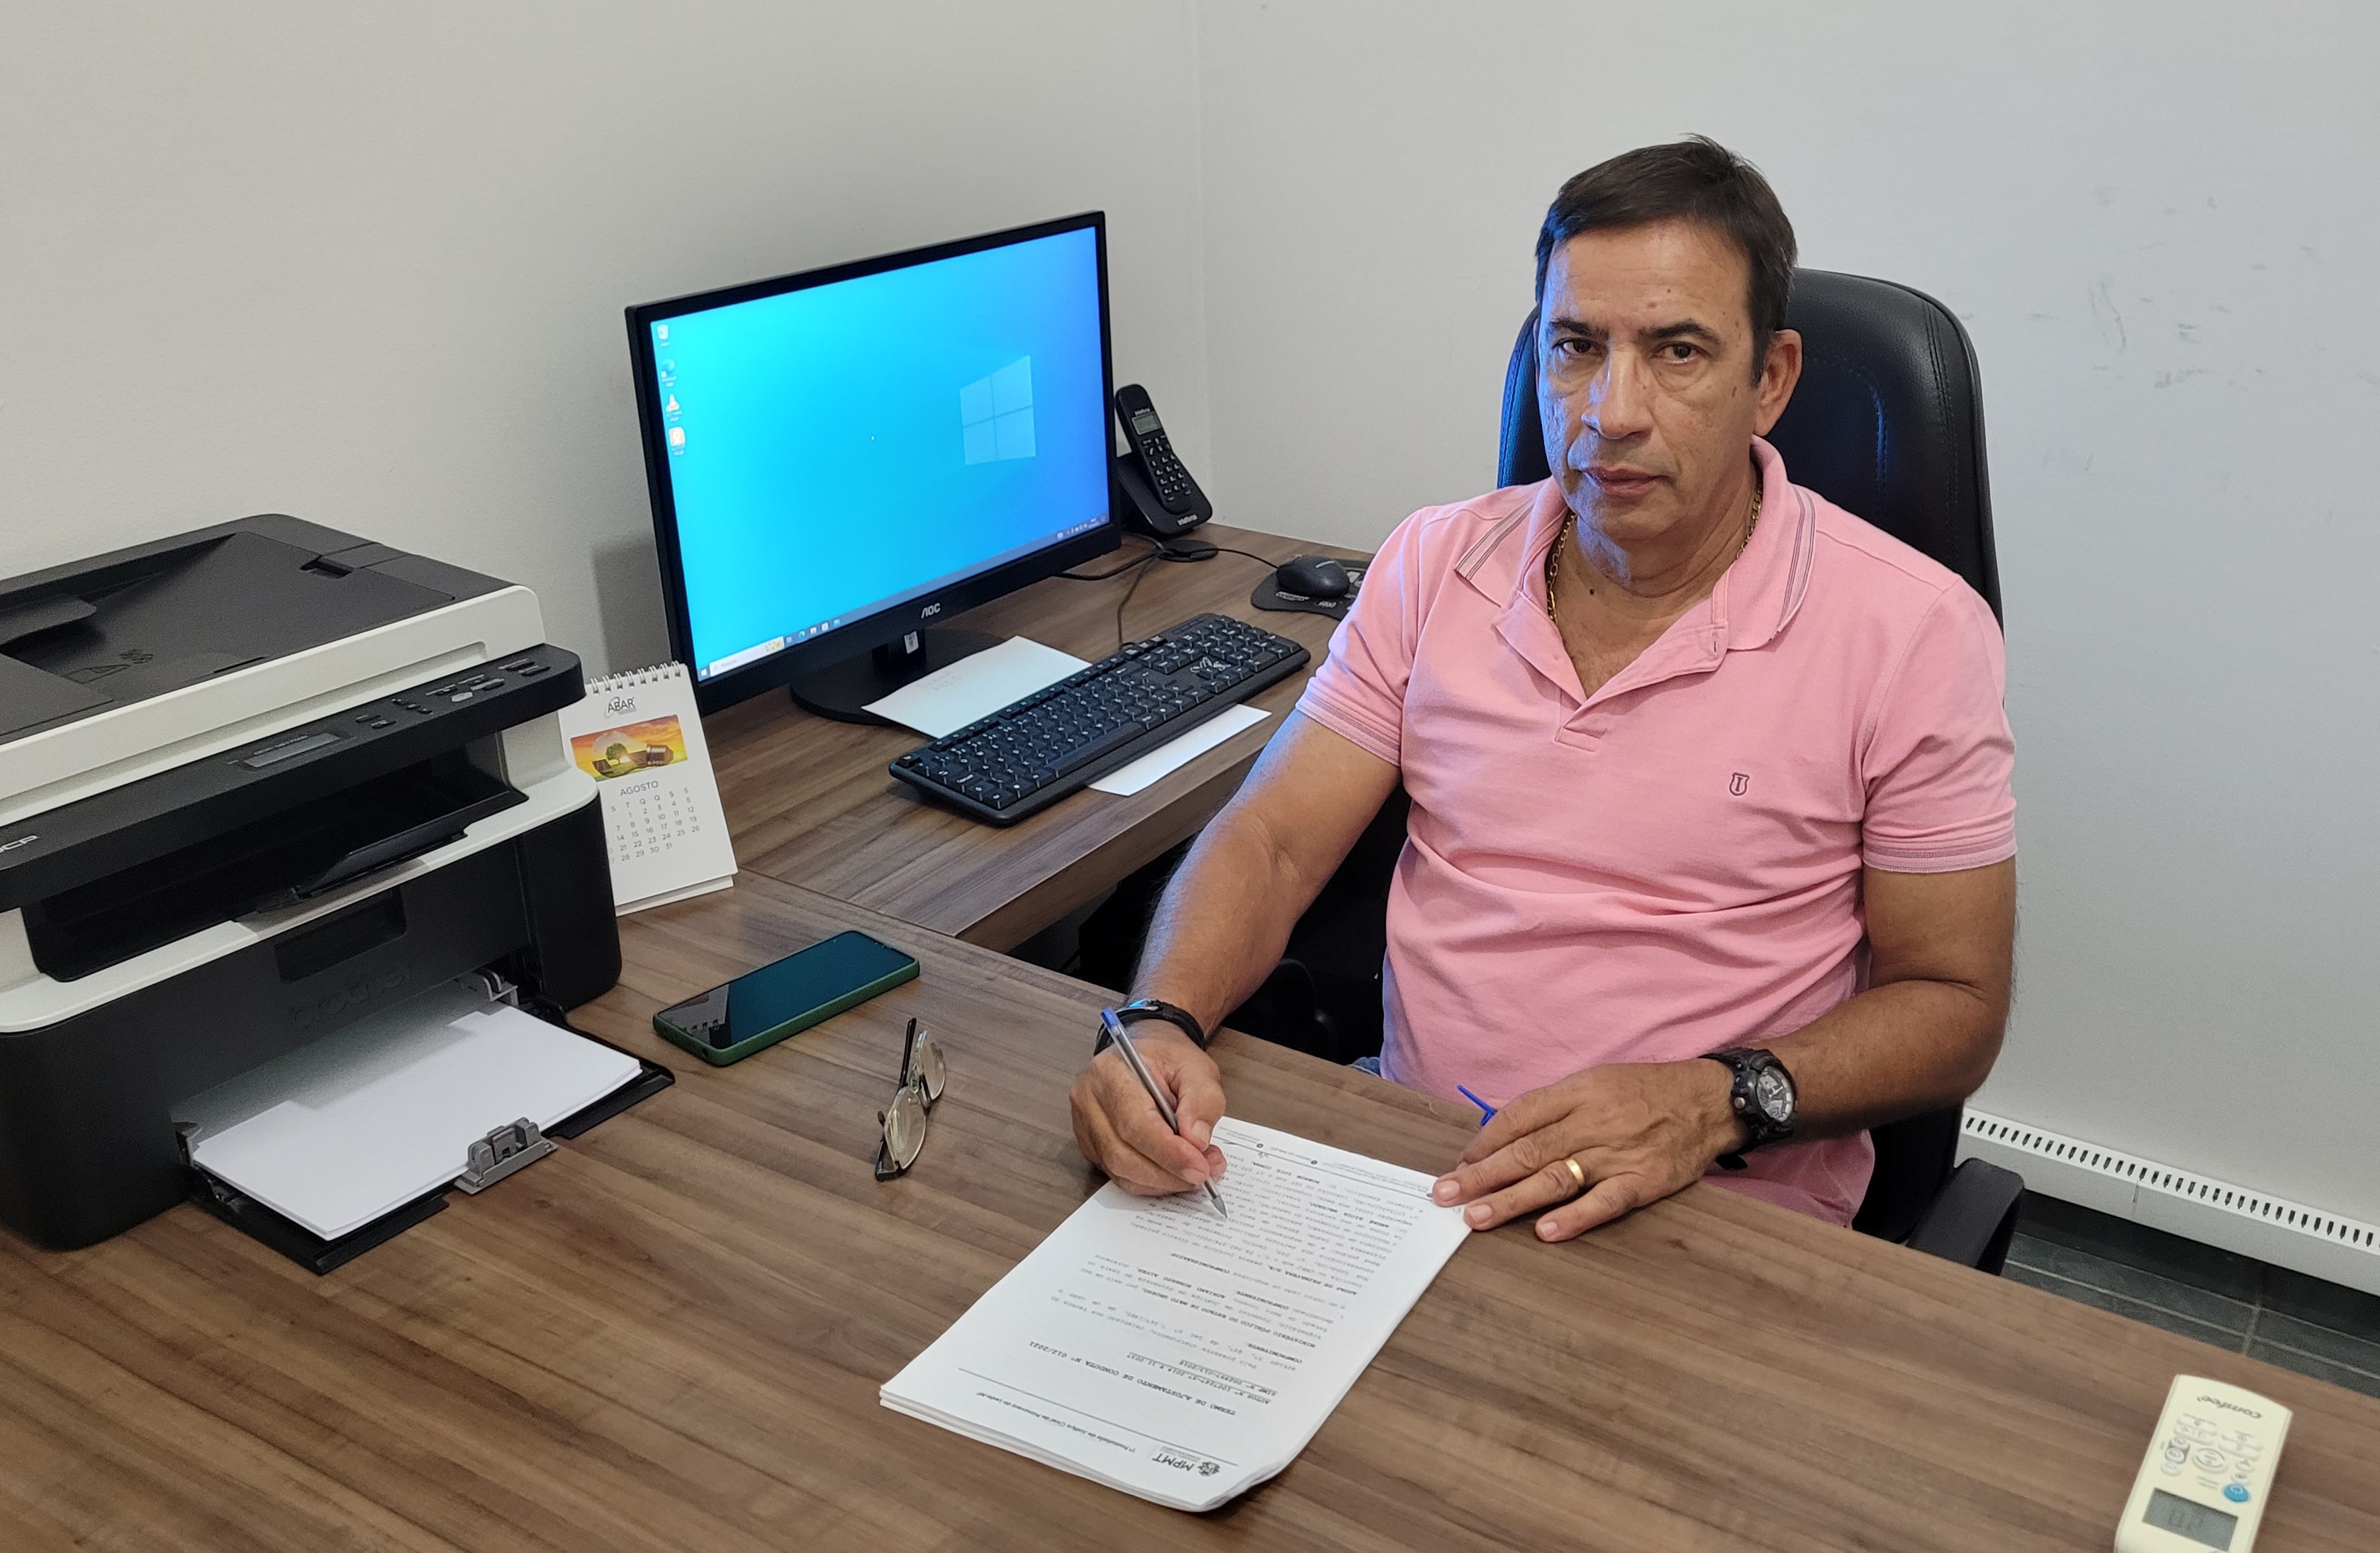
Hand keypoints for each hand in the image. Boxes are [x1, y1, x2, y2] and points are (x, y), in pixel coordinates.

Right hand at [1068, 1029, 1227, 1195]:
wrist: (1146, 1055)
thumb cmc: (1167, 1059)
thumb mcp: (1197, 1068)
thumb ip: (1202, 1101)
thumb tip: (1196, 1141)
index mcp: (1110, 1072)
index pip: (1133, 1122)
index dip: (1168, 1152)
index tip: (1200, 1167)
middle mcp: (1089, 1100)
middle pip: (1122, 1153)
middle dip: (1168, 1173)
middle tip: (1205, 1174)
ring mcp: (1085, 1126)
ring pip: (1119, 1170)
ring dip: (1162, 1181)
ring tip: (1196, 1171)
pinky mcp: (1092, 1146)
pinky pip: (1119, 1175)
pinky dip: (1151, 1182)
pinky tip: (1174, 1173)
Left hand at [1428, 1061, 1740, 1240]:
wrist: (1709, 1100)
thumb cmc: (1645, 1091)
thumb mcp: (1594, 1081)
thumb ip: (1549, 1105)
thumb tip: (1496, 1124)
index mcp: (1577, 1093)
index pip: (1518, 1116)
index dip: (1484, 1141)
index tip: (1459, 1164)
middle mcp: (1592, 1122)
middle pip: (1527, 1150)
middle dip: (1482, 1175)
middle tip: (1446, 1195)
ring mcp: (1616, 1154)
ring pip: (1555, 1178)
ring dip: (1512, 1199)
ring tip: (1476, 1216)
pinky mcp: (1643, 1182)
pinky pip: (1604, 1202)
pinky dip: (1575, 1217)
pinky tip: (1545, 1231)